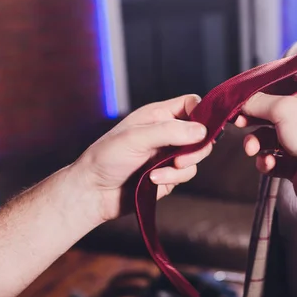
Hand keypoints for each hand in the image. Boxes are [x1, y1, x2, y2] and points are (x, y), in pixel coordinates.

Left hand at [72, 95, 211, 221]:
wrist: (94, 192)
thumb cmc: (106, 158)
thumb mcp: (136, 138)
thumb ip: (170, 131)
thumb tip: (202, 131)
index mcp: (158, 115)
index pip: (191, 104)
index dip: (202, 112)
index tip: (201, 128)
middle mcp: (167, 132)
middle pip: (201, 132)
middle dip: (196, 147)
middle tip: (182, 158)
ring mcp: (169, 154)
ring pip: (196, 156)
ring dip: (181, 167)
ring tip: (158, 172)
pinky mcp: (170, 175)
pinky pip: (186, 174)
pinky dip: (172, 178)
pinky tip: (153, 180)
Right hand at [237, 90, 296, 211]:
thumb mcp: (283, 108)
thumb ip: (258, 102)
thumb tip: (240, 102)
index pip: (279, 96)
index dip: (258, 101)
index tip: (240, 107)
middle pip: (271, 120)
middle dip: (254, 125)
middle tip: (239, 125)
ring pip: (270, 142)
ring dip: (258, 145)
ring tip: (253, 150)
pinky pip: (275, 162)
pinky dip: (268, 163)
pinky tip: (269, 165)